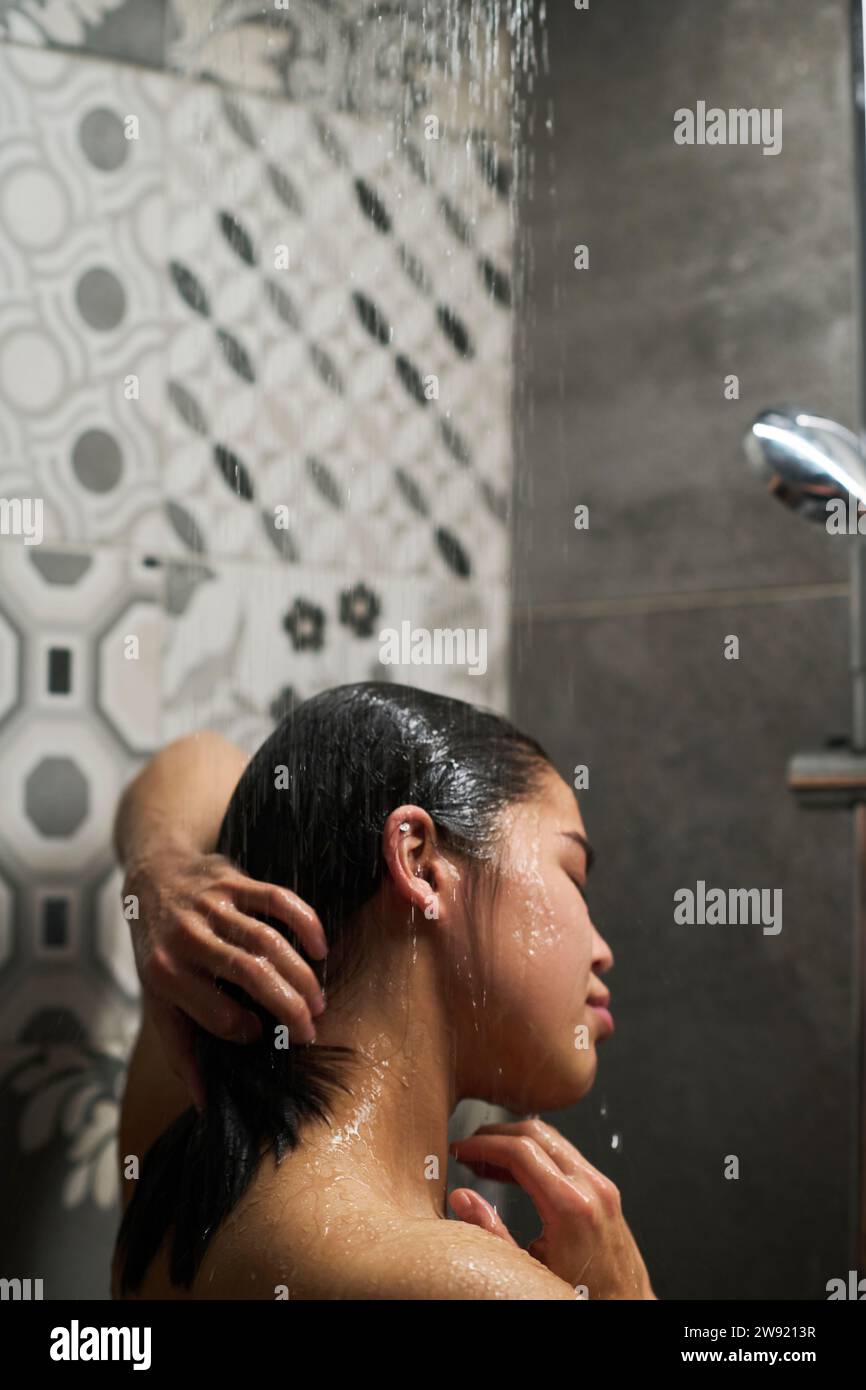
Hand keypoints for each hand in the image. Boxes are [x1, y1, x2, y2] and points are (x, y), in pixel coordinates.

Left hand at [124, 845, 327, 1110]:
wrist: (151, 880)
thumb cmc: (159, 952)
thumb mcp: (156, 1001)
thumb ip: (182, 1050)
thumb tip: (207, 1105)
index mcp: (164, 975)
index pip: (218, 1014)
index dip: (247, 1032)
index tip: (262, 1037)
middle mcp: (186, 938)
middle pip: (251, 976)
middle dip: (290, 1008)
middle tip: (310, 1031)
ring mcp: (211, 905)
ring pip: (269, 941)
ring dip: (302, 975)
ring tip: (318, 1002)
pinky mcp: (233, 880)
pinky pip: (278, 899)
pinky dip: (306, 923)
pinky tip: (320, 949)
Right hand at [448, 1117, 655, 1299]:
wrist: (624, 1308)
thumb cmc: (583, 1298)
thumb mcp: (529, 1272)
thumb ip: (492, 1234)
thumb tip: (462, 1199)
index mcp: (571, 1207)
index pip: (520, 1152)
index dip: (484, 1146)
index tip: (461, 1149)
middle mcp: (591, 1188)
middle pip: (536, 1135)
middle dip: (497, 1135)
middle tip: (469, 1147)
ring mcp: (602, 1187)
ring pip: (553, 1140)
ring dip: (517, 1141)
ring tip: (487, 1158)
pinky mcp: (605, 1192)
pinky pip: (566, 1156)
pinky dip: (537, 1154)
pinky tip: (515, 1171)